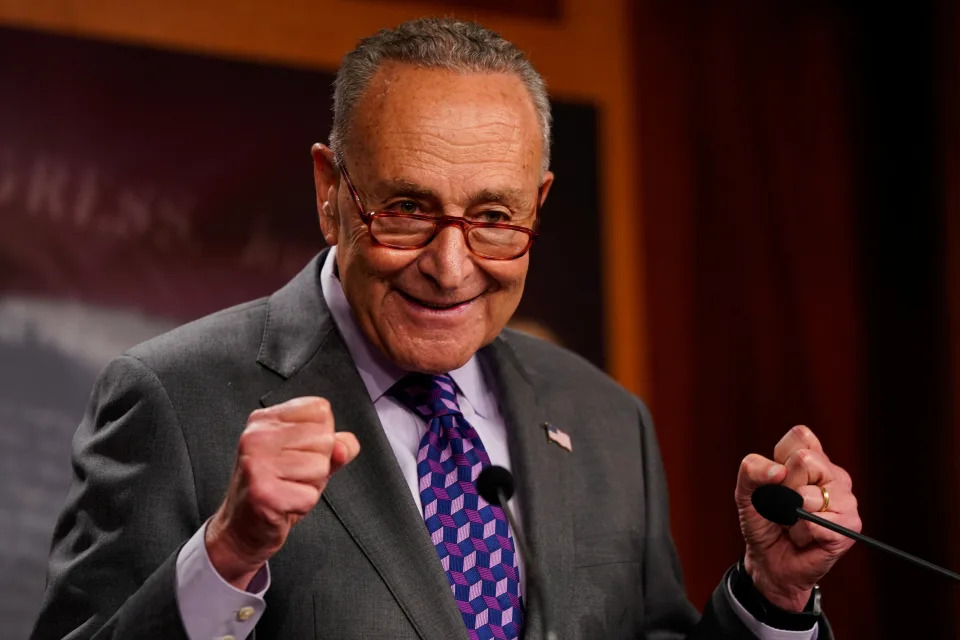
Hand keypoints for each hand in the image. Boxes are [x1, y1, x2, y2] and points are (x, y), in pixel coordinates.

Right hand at [205, 397, 359, 587]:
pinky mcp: (263, 492)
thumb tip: (344, 447)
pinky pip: (310, 495)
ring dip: (310, 485)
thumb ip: (335, 446)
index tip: (298, 451)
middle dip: (318, 463)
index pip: (320, 409)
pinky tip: (283, 503)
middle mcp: (257, 436)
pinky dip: (302, 504)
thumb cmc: (275, 487)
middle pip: (324, 438)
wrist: (241, 527)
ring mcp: (257, 463)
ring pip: (320, 467)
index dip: (321, 434)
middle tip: (291, 475)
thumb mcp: (307, 458)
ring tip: (287, 488)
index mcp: (266, 420)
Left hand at [735, 425, 860, 610]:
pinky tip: (803, 538)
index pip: (801, 436)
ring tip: (794, 523)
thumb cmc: (762, 522)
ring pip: (809, 495)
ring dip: (790, 515)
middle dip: (784, 487)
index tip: (776, 479)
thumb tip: (779, 471)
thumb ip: (752, 470)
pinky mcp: (849, 526)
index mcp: (813, 458)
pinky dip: (800, 534)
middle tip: (784, 505)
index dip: (781, 457)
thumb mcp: (745, 492)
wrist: (769, 561)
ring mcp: (845, 500)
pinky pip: (816, 523)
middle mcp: (833, 475)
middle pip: (805, 460)